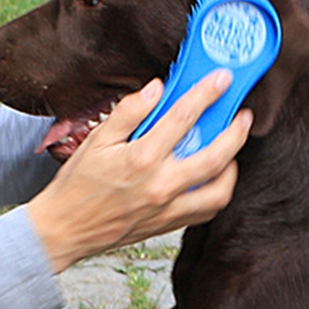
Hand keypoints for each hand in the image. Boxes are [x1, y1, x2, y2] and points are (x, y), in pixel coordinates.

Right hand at [25, 71, 249, 273]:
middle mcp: (160, 185)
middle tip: (243, 117)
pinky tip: (213, 178)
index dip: (207, 93)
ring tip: (230, 151)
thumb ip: (128, 112)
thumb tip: (156, 89)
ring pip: (219, 190)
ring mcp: (167, 208)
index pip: (183, 117)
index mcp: (141, 158)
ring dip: (232, 167)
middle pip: (215, 156)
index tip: (222, 80)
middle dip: (236, 132)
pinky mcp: (167, 225)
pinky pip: (205, 210)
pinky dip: (216, 192)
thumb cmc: (77, 186)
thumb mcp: (96, 140)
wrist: (65, 229)